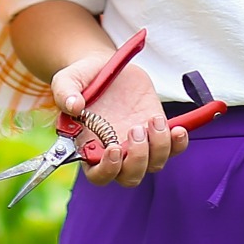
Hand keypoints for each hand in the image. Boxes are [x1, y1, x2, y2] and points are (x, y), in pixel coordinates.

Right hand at [50, 53, 188, 186]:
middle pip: (130, 177)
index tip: (115, 148)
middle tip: (135, 129)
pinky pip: (173, 149)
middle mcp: (115, 152)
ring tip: (153, 119)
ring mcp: (138, 143)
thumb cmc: (82, 79)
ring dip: (159, 147)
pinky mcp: (156, 131)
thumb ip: (65, 93)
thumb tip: (73, 106)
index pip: (99, 176)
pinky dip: (178, 144)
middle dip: (138, 159)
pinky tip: (178, 129)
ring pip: (154, 165)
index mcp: (90, 147)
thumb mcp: (67, 80)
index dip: (108, 169)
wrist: (104, 67)